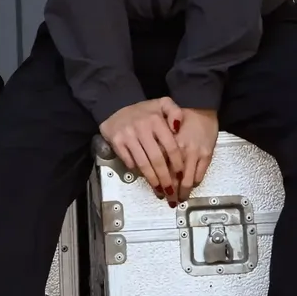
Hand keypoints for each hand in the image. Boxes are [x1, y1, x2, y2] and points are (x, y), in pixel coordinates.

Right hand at [101, 97, 219, 205]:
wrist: (115, 106)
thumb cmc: (144, 111)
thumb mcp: (162, 104)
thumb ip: (175, 112)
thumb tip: (178, 127)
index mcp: (156, 119)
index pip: (170, 145)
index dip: (177, 163)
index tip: (181, 175)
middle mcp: (142, 127)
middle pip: (157, 159)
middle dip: (165, 178)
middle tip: (171, 191)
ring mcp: (128, 135)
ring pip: (143, 163)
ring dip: (153, 180)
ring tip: (160, 191)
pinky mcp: (116, 142)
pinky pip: (129, 162)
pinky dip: (137, 171)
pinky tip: (145, 178)